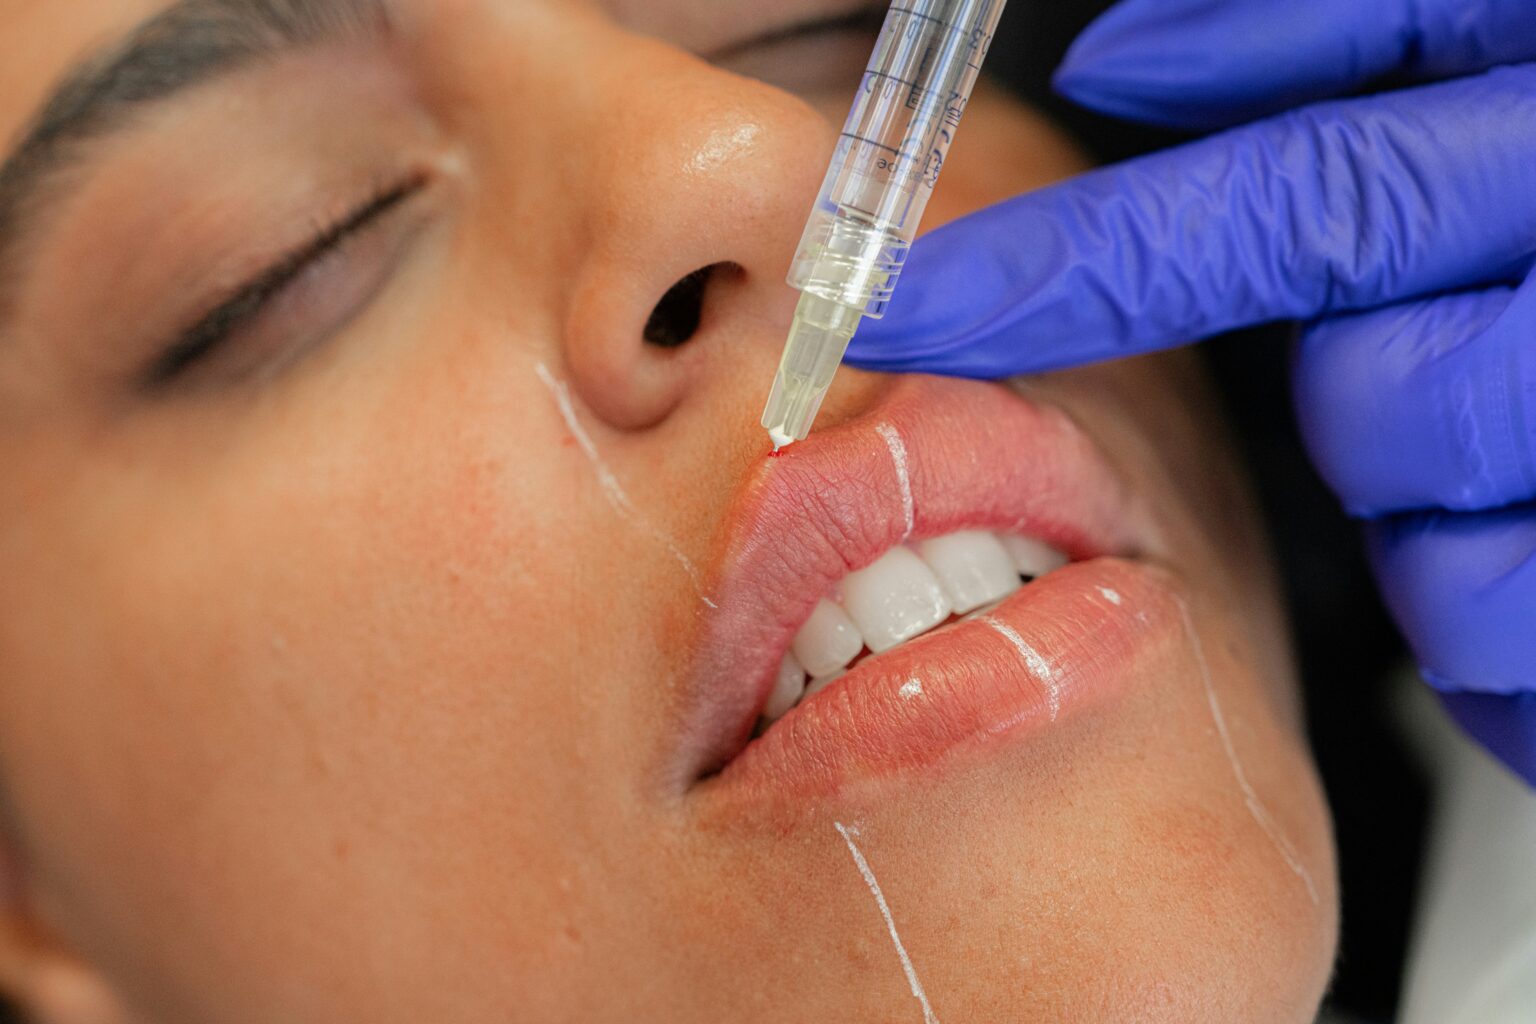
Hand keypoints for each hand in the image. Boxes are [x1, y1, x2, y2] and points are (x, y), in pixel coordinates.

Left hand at [849, 0, 1535, 782]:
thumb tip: (1133, 54)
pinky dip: (1487, 604)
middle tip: (1436, 341)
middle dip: (1354, 392)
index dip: (1079, 266)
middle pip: (1362, 403)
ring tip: (1516, 430)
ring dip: (1429, 498)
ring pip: (1432, 547)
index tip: (899, 303)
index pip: (1286, 206)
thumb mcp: (1501, 31)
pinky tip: (1535, 522)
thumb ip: (1327, 28)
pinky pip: (1496, 654)